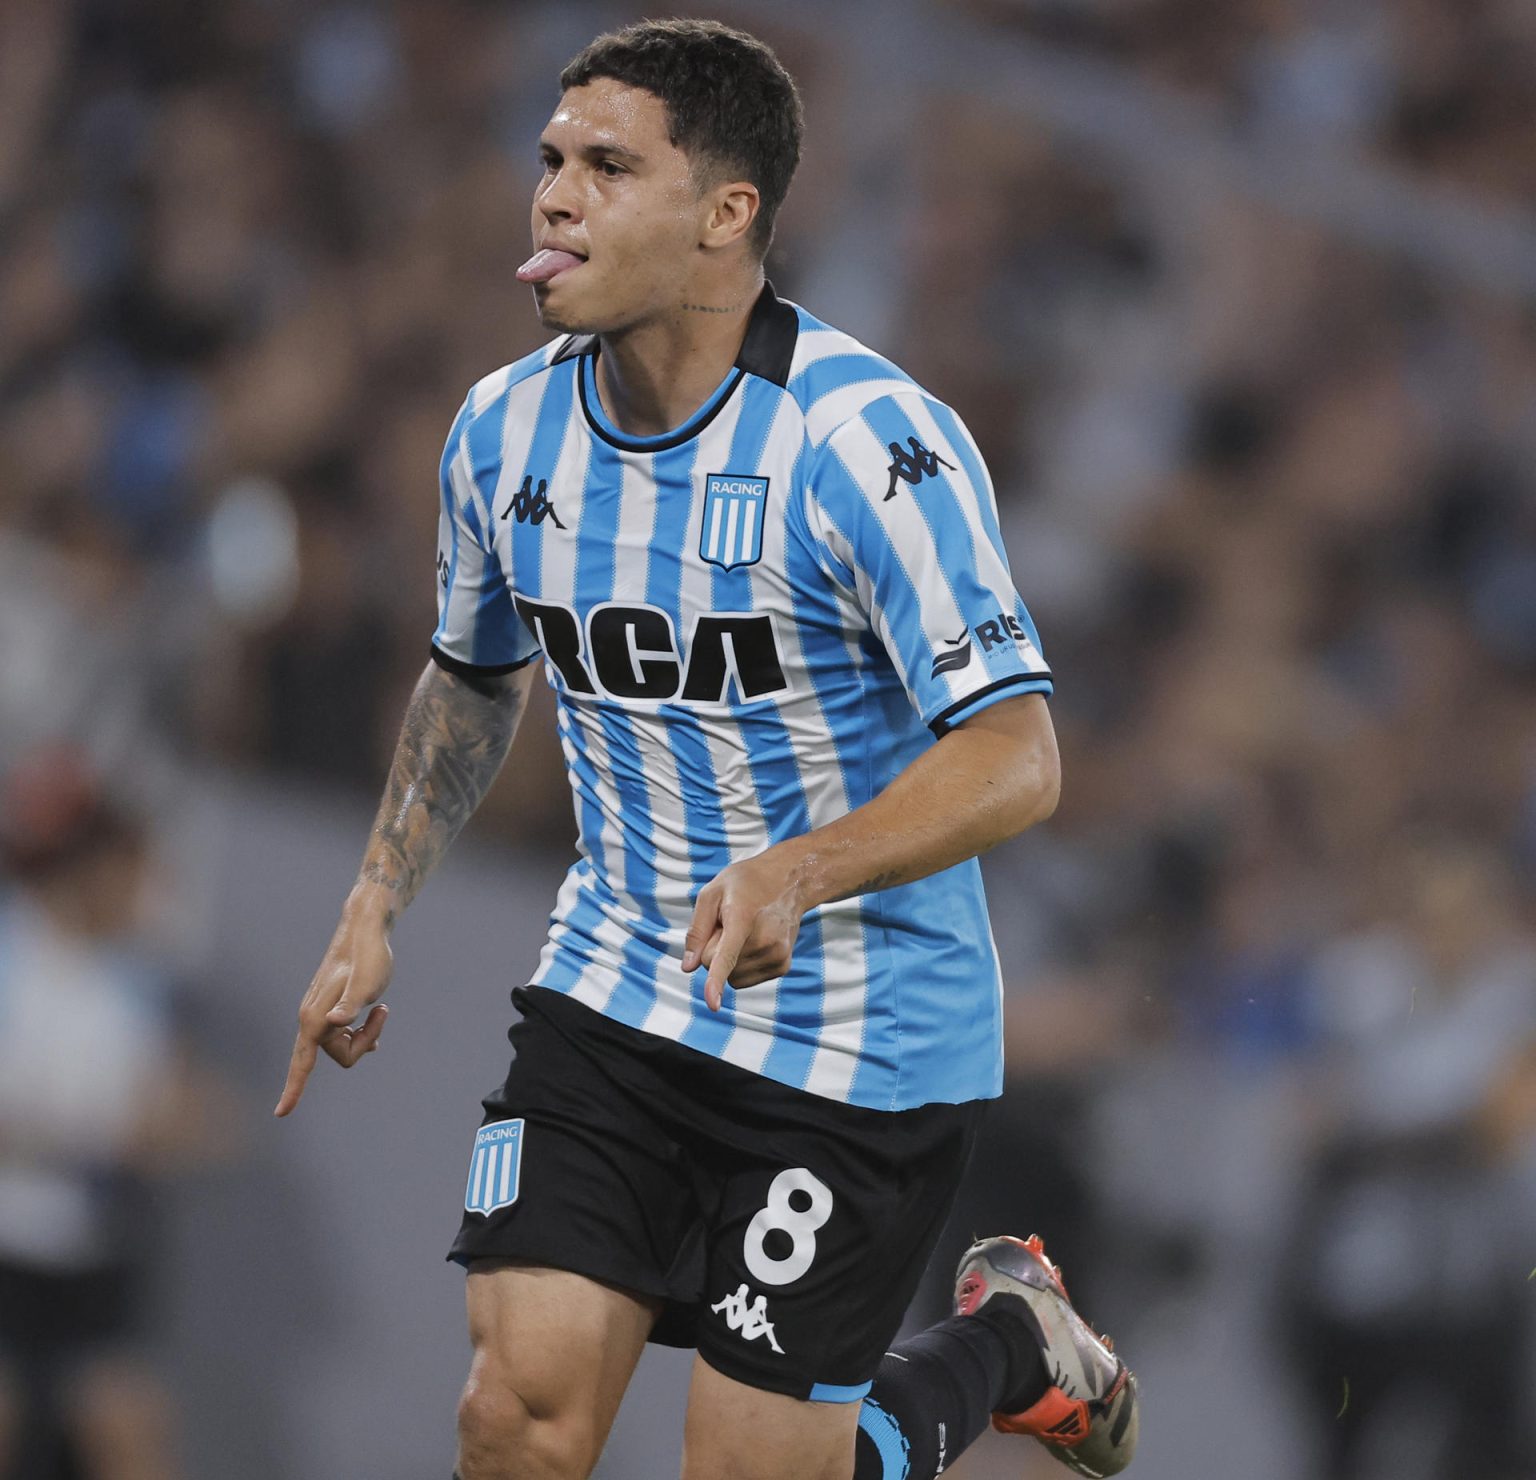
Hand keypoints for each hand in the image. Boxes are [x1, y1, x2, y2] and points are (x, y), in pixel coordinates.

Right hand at [274, 900, 393, 1115]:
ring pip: (345, 1045)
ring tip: (381, 1007)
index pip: (302, 1062)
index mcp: (315, 1018)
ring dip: (367, 1032)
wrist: (364, 931)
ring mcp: (320, 1015)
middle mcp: (312, 1019)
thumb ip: (351, 1004)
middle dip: (364, 1043)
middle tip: (383, 1010)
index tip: (281, 1114)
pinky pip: (346, 1036)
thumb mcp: (366, 982)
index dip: (293, 1089)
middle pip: (340, 1056)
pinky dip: (364, 1031)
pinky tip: (376, 1014)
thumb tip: (336, 1022)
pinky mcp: (330, 1011)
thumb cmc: (368, 957)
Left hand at [682, 850, 809, 1010]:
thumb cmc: (746, 884)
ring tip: (745, 930)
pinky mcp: (782, 966)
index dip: (716, 980)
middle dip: (715, 948)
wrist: (789, 880)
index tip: (713, 1003)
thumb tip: (688, 967)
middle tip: (730, 923)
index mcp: (743, 919)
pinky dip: (742, 966)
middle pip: (716, 965)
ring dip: (730, 958)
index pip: (726, 956)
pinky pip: (745, 980)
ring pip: (731, 977)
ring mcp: (777, 955)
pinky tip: (754, 942)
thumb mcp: (712, 893)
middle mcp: (765, 940)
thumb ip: (697, 931)